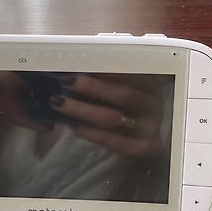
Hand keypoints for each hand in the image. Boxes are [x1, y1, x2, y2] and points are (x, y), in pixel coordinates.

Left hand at [49, 73, 166, 157]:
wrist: (141, 149)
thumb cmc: (126, 112)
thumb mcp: (123, 91)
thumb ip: (110, 76)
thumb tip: (83, 61)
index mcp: (151, 86)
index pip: (132, 73)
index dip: (108, 68)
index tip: (84, 62)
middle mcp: (153, 105)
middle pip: (124, 94)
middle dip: (92, 87)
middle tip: (66, 80)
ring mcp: (148, 129)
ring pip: (112, 117)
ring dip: (82, 109)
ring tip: (59, 102)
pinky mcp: (140, 149)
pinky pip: (112, 140)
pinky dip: (90, 132)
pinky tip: (73, 126)